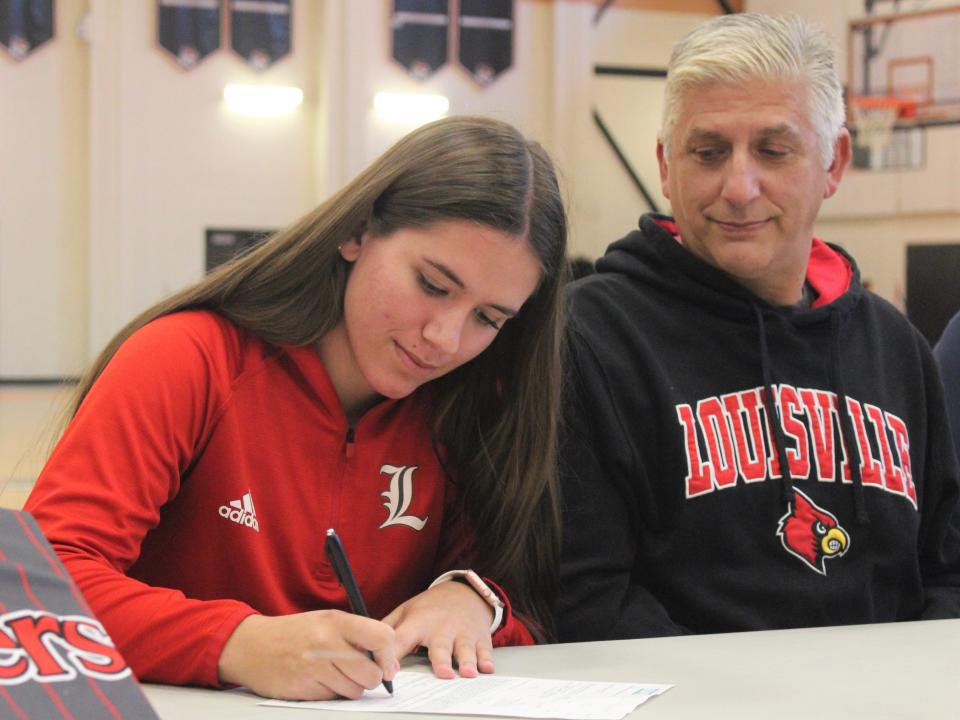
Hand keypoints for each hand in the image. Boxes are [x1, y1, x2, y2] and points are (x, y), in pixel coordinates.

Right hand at [217, 610, 396, 699]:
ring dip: (350, 688)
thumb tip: (389, 663)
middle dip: (371, 679)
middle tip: (360, 673)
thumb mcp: (326, 621)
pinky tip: (317, 681)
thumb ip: (357, 636)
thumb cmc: (294, 633)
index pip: (381, 637)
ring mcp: (314, 667)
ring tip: (334, 674)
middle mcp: (327, 642)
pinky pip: (333, 699)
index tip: (386, 664)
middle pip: (371, 674)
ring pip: (354, 691)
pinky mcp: (303, 688)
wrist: (251, 646)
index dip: (389, 655)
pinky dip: (331, 694)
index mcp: (336, 621)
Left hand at [383, 580, 494, 678]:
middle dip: (441, 660)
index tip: (389, 672)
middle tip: (442, 673)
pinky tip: (487, 667)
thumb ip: (388, 628)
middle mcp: (441, 628)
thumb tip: (364, 645)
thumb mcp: (406, 611)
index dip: (394, 655)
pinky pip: (484, 649)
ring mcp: (462, 633)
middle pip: (440, 646)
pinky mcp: (479, 638)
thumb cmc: (431, 607)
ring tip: (467, 673)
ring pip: (465, 649)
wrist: (464, 592)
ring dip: (467, 661)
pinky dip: (486, 658)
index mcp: (418, 623)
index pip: (402, 639)